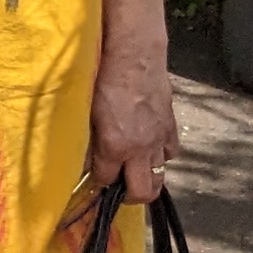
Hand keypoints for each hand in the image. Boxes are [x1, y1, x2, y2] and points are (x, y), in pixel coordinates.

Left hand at [89, 40, 178, 201]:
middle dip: (127, 196)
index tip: (91, 179)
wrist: (135, 55)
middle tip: (117, 189)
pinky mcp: (171, 126)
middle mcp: (140, 148)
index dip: (97, 182)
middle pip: (142, 192)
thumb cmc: (103, 77)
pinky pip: (171, 153)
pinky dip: (161, 156)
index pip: (105, 180)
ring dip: (146, 179)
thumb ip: (85, 140)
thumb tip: (82, 160)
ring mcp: (159, 139)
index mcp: (115, 146)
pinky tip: (149, 149)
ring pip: (160, 177)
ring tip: (132, 173)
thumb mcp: (86, 112)